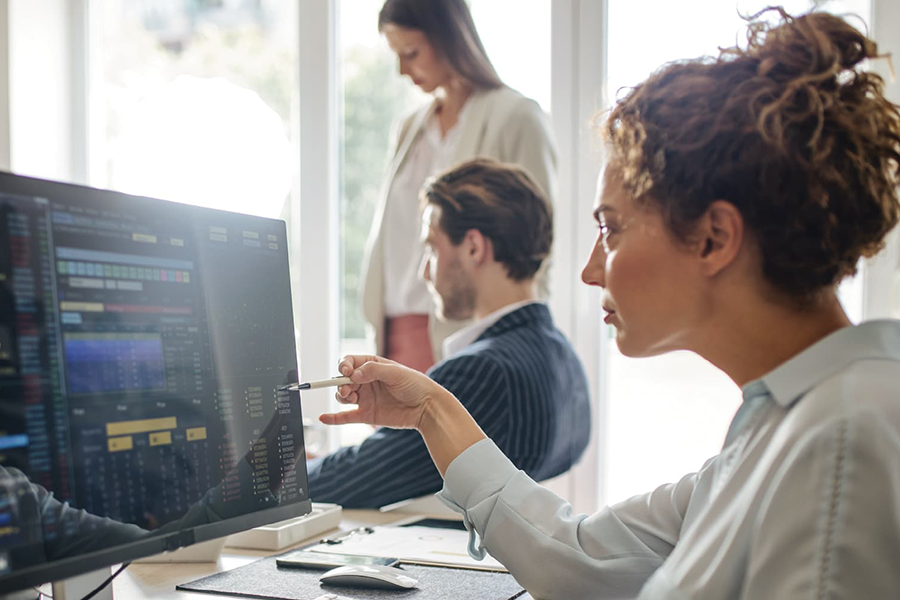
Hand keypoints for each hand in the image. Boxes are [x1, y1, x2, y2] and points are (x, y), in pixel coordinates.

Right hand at [319, 355, 450, 430]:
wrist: (427, 407)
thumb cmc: (415, 384)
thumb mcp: (396, 372)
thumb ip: (374, 370)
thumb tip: (353, 374)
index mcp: (372, 366)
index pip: (350, 362)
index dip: (344, 366)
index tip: (346, 371)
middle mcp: (366, 381)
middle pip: (343, 380)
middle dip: (340, 383)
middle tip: (347, 388)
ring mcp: (365, 398)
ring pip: (343, 396)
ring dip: (340, 396)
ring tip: (350, 397)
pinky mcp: (367, 415)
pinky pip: (346, 417)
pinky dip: (333, 418)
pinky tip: (323, 418)